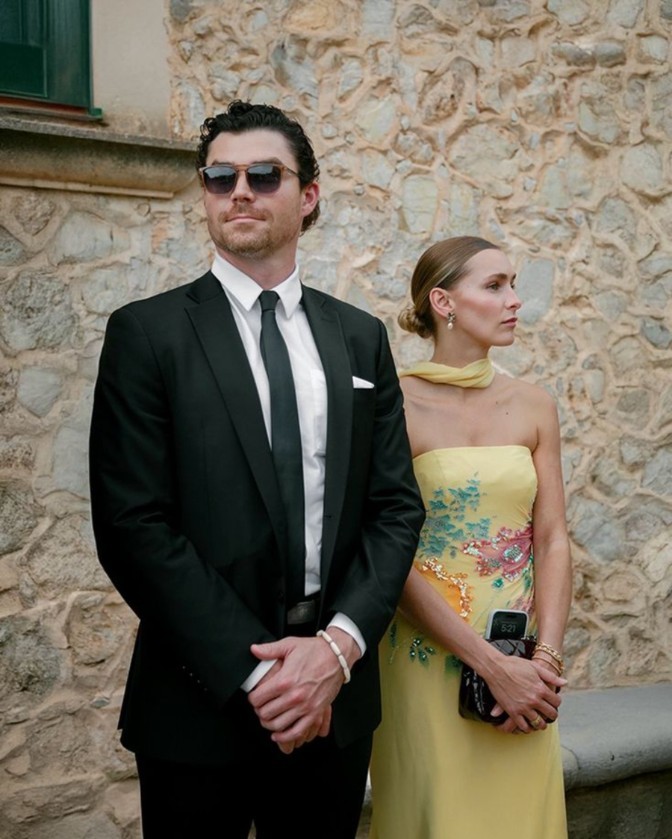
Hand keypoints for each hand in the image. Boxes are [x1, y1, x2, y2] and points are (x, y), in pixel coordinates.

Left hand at [248, 632, 356, 748]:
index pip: (257, 698)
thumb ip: (269, 650)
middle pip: (265, 714)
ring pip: (278, 725)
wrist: (337, 656)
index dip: (253, 698)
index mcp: (284, 680)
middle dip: (259, 711)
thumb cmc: (314, 650)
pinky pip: (297, 732)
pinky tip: (278, 735)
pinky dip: (285, 737)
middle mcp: (293, 696)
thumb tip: (253, 650)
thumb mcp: (290, 645)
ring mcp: (305, 706)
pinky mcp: (315, 713)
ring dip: (269, 724)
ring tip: (269, 718)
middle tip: (261, 706)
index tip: (255, 696)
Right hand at [487, 655, 565, 734]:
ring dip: (541, 724)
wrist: (495, 667)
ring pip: (538, 723)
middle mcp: (534, 699)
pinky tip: (528, 725)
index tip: (553, 702)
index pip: (556, 701)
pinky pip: (523, 726)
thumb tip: (565, 683)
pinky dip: (527, 728)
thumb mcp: (534, 667)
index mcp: (541, 688)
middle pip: (551, 713)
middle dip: (552, 714)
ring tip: (541, 723)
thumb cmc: (514, 664)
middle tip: (549, 714)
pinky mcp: (512, 711)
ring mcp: (523, 707)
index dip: (556, 702)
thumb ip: (550, 676)